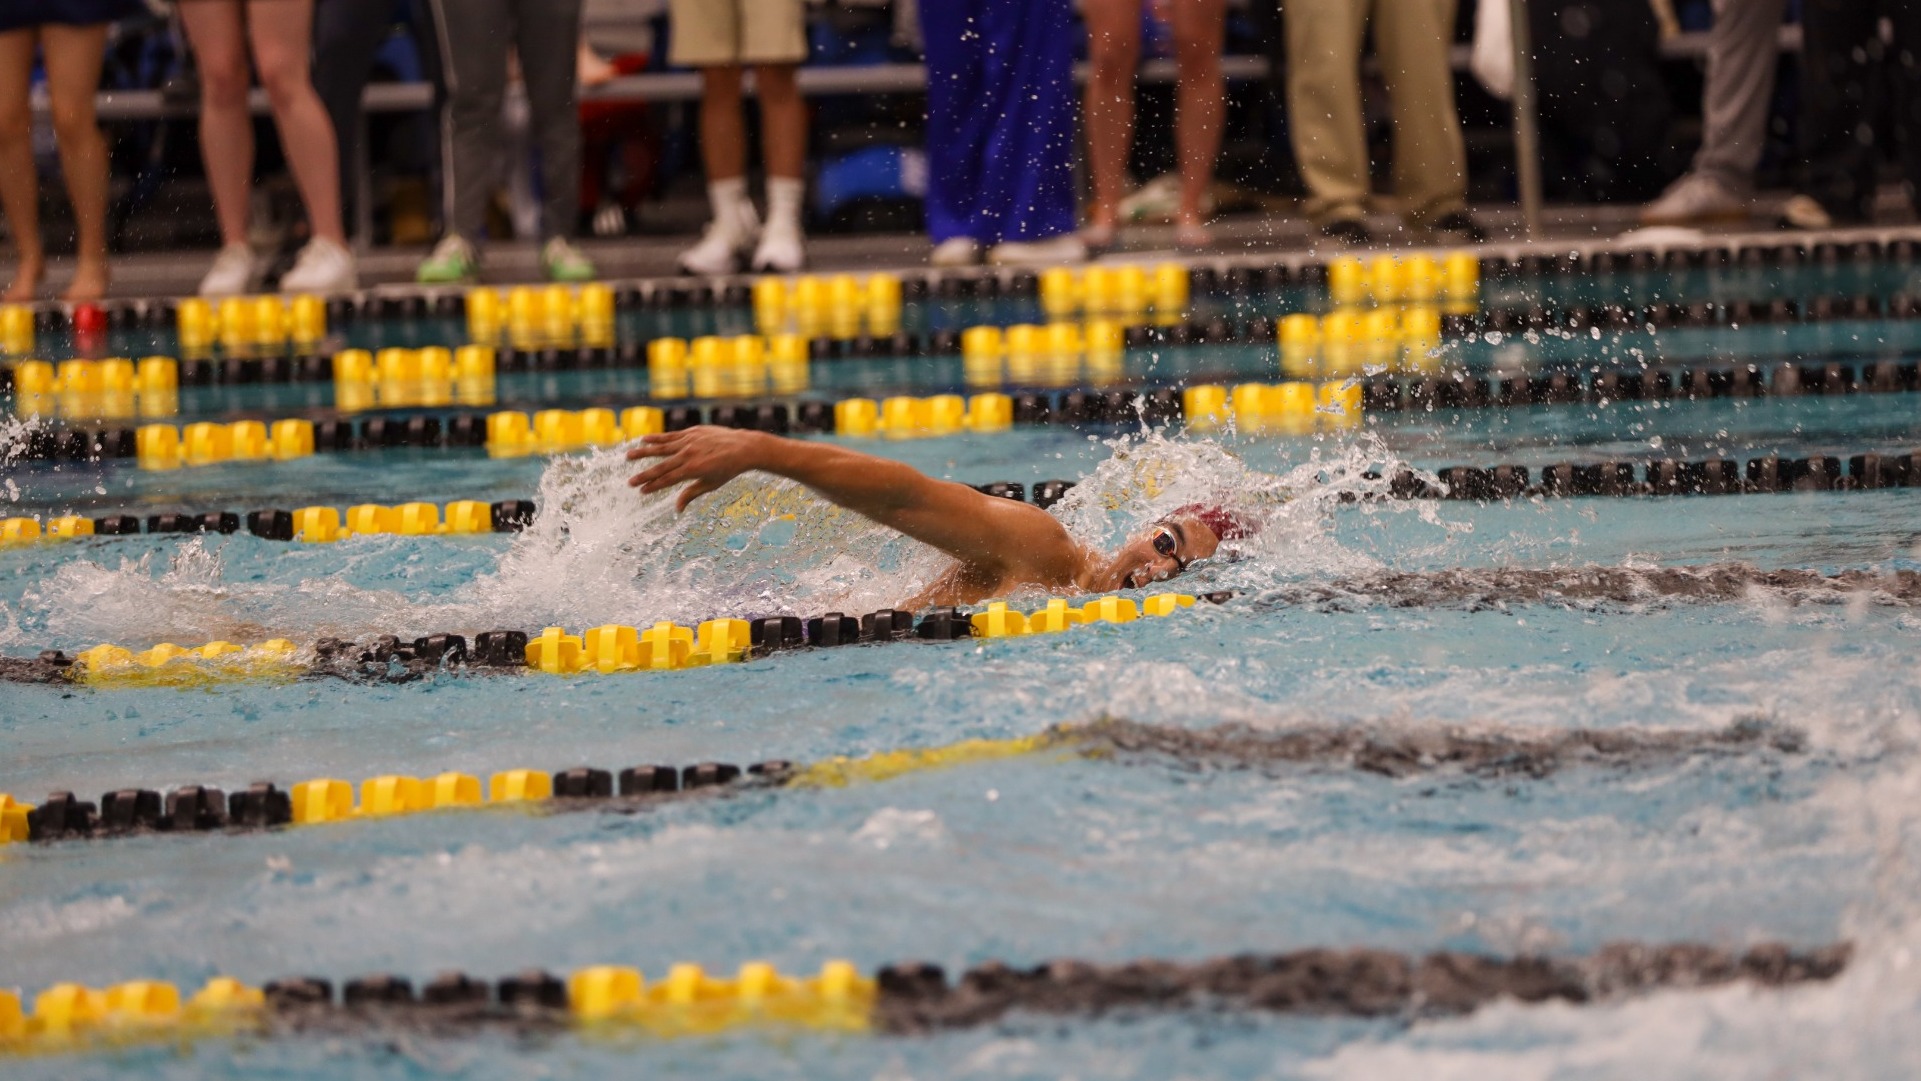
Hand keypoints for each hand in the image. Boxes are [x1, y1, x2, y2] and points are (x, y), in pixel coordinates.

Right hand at [624, 426, 765, 510]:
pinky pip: (671, 435)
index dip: (654, 486)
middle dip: (644, 475)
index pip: (668, 480)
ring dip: (644, 452)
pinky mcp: (692, 432)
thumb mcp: (711, 484)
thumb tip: (677, 509)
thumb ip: (691, 494)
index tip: (641, 491)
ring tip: (628, 456)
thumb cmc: (728, 469)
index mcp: (693, 470)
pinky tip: (644, 440)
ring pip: (662, 448)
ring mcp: (690, 442)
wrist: (743, 447)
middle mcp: (689, 455)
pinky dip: (657, 438)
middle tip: (630, 482)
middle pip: (661, 466)